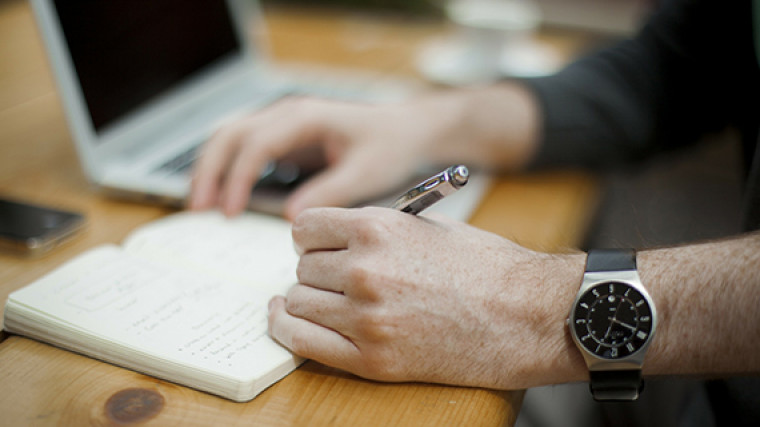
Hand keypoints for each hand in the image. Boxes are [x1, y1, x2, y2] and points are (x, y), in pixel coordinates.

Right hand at [189, 97, 439, 218]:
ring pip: (230, 137)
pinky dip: (226, 168)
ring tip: (200, 205)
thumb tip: (292, 218)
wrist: (406, 130)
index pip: (257, 143)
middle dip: (209, 170)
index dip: (237, 178)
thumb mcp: (366, 172)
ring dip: (210, 167)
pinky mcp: (284, 138)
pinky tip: (221, 195)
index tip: (229, 211)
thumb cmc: (390, 146)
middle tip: (198, 209)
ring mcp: (283, 123)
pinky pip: (244, 148)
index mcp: (306, 117)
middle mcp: (288, 114)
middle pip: (231, 134)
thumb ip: (330, 192)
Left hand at [267, 206, 586, 388]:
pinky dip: (288, 329)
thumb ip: (376, 229)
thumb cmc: (485, 268)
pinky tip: (287, 319)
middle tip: (335, 277)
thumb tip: (336, 236)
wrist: (527, 316)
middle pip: (303, 267)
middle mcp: (365, 270)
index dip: (310, 237)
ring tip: (326, 300)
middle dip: (316, 270)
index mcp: (378, 229)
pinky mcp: (372, 359)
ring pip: (299, 302)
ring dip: (307, 300)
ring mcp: (366, 318)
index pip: (305, 228)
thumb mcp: (428, 226)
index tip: (317, 246)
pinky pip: (303, 342)